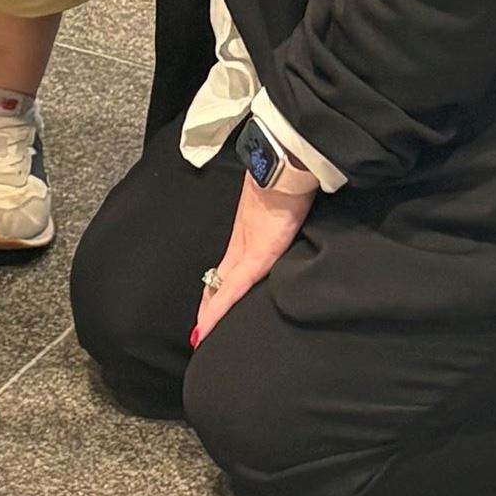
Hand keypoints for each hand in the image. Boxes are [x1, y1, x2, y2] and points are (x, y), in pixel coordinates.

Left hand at [192, 169, 318, 347]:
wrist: (286, 161)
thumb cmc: (289, 177)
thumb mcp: (285, 202)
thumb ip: (284, 216)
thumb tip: (294, 214)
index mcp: (250, 231)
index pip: (232, 265)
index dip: (222, 284)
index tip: (214, 299)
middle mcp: (242, 242)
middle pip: (221, 279)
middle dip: (212, 302)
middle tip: (202, 327)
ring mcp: (246, 250)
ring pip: (223, 288)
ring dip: (212, 312)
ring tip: (202, 334)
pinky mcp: (256, 255)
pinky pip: (234, 289)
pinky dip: (219, 310)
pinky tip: (206, 328)